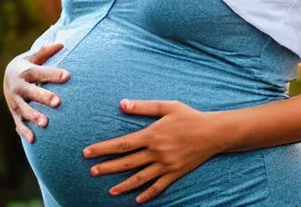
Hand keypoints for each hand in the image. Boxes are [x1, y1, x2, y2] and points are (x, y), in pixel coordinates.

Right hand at [3, 43, 70, 142]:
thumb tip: (61, 44)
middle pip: (32, 92)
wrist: (7, 76)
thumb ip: (45, 52)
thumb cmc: (27, 65)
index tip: (68, 75)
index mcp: (25, 71)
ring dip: (34, 116)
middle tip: (58, 102)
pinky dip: (24, 131)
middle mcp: (18, 86)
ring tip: (46, 123)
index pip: (40, 72)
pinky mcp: (14, 112)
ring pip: (24, 109)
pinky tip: (33, 139)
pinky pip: (18, 123)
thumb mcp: (32, 57)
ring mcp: (15, 101)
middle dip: (44, 97)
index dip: (54, 74)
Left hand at [82, 100, 224, 203]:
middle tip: (92, 171)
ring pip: (140, 178)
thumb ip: (143, 106)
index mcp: (151, 135)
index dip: (103, 149)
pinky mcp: (175, 173)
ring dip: (123, 185)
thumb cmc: (189, 116)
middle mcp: (156, 153)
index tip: (88, 152)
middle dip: (107, 167)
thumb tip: (122, 104)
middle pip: (127, 163)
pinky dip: (147, 194)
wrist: (213, 133)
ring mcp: (165, 166)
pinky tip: (138, 200)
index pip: (122, 144)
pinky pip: (159, 187)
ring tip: (110, 191)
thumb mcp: (166, 106)